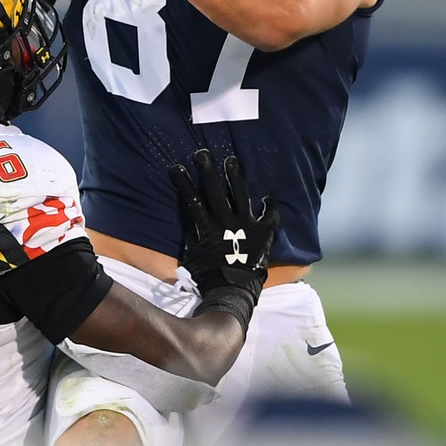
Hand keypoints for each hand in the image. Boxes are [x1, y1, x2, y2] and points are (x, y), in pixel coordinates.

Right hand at [170, 149, 278, 303]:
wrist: (233, 292)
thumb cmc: (208, 277)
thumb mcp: (192, 255)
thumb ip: (193, 235)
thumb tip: (191, 219)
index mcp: (208, 228)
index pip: (193, 200)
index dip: (184, 183)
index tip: (177, 167)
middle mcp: (227, 222)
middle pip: (216, 191)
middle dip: (208, 170)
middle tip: (202, 153)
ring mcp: (246, 226)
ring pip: (240, 195)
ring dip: (235, 177)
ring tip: (231, 161)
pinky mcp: (263, 233)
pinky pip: (269, 216)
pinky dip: (269, 206)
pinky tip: (267, 197)